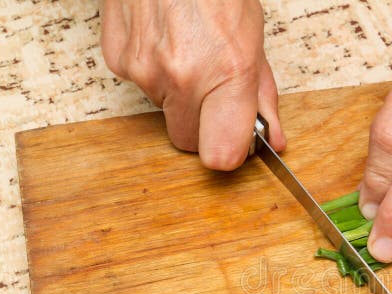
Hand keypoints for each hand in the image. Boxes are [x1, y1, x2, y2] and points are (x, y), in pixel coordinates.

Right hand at [101, 0, 285, 169]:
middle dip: (203, 125)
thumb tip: (272, 137)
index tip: (235, 144)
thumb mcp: (253, 41)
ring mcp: (144, 69)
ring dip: (178, 92)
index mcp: (226, 73)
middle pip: (188, 141)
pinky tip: (165, 39)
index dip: (228, 154)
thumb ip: (262, 96)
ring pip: (164, 110)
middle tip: (214, 93)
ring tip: (189, 50)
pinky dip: (154, 70)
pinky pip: (141, 85)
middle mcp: (181, 77)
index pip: (220, 155)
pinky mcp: (118, 60)